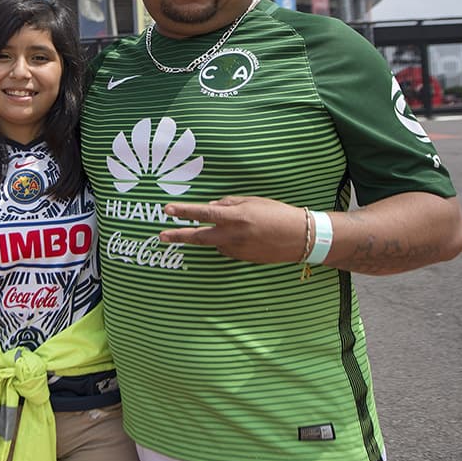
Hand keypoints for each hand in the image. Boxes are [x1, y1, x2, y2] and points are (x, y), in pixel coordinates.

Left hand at [159, 196, 307, 263]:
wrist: (300, 237)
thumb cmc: (278, 213)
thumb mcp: (252, 201)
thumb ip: (228, 203)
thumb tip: (210, 206)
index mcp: (235, 217)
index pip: (203, 212)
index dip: (183, 211)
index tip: (167, 210)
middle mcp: (232, 235)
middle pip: (198, 236)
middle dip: (178, 235)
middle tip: (162, 236)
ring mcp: (236, 249)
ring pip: (215, 241)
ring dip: (216, 234)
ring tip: (244, 227)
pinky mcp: (242, 259)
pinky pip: (227, 248)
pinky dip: (228, 241)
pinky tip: (246, 236)